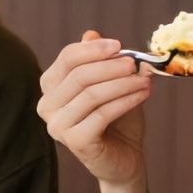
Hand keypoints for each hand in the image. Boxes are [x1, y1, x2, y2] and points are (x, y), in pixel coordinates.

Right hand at [38, 30, 152, 191]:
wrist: (125, 157)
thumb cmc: (117, 119)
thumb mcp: (111, 84)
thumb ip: (101, 62)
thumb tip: (92, 34)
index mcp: (51, 87)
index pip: (67, 59)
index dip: (93, 49)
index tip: (119, 45)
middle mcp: (47, 106)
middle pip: (78, 76)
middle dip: (110, 66)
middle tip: (136, 63)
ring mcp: (57, 126)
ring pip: (90, 95)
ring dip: (122, 83)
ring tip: (145, 79)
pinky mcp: (74, 141)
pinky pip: (101, 114)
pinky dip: (125, 101)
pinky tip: (144, 94)